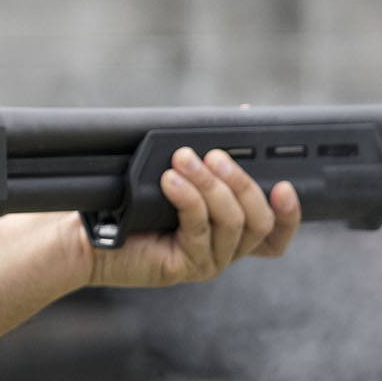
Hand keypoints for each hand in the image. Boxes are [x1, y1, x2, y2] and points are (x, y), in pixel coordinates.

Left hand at [83, 146, 299, 288]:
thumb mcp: (184, 174)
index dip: (290, 214)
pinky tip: (171, 181)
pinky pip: (198, 228)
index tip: (284, 185)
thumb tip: (243, 113)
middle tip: (215, 155)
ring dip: (211, 184)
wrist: (91, 239)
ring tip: (184, 160)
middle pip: (259, 220)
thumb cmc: (134, 205)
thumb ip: (214, 155)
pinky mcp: (183, 267)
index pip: (276, 235)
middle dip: (241, 182)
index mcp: (231, 235)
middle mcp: (225, 252)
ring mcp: (207, 262)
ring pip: (231, 222)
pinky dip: (188, 199)